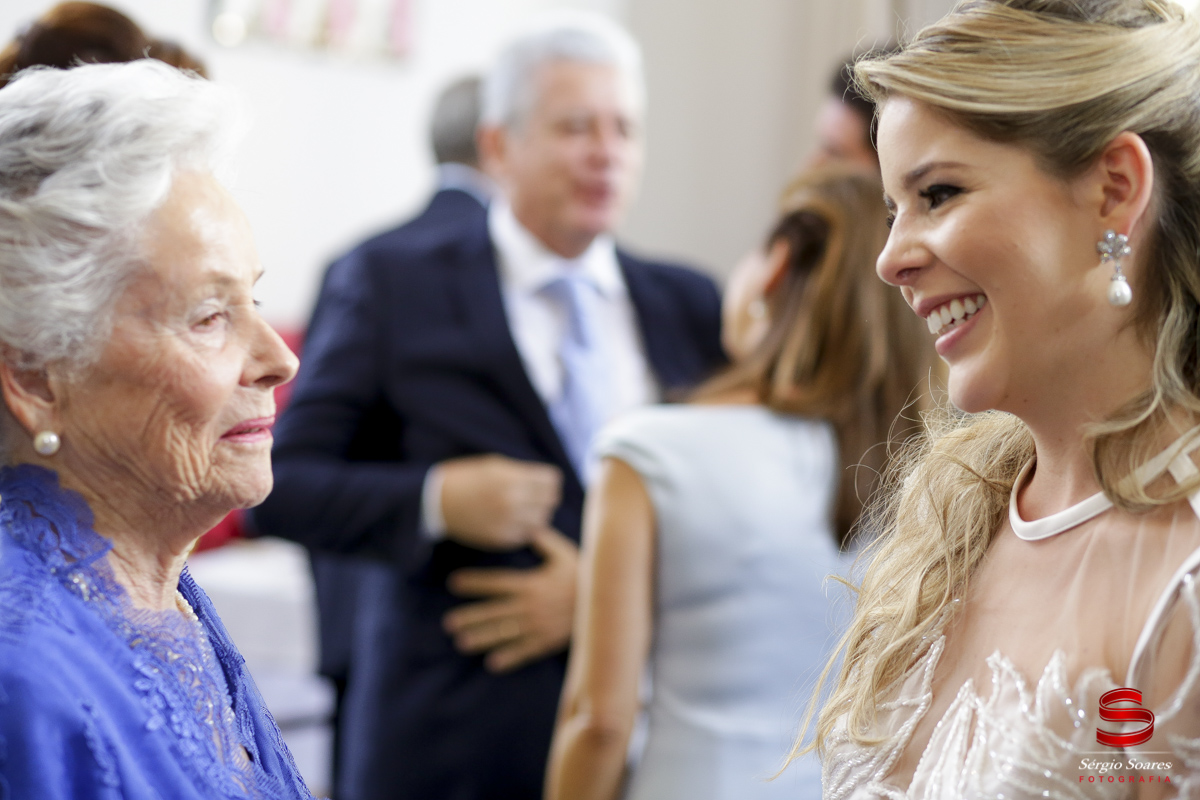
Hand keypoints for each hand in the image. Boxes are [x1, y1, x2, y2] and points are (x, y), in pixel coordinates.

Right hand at [439, 454, 561, 550]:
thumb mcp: (494, 465)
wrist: (436, 501)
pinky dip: (525, 528)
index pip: (551, 480)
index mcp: (511, 477)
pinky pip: (526, 535)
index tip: (543, 481)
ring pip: (542, 520)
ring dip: (538, 513)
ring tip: (525, 509)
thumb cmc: (466, 478)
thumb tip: (548, 481)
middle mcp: (511, 500)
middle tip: (536, 495)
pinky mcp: (499, 539)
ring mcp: (506, 522)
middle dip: (546, 496)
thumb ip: (522, 473)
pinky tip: (514, 520)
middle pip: (550, 500)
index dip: (549, 479)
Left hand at [443, 527, 578, 672]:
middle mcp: (530, 606)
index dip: (475, 583)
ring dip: (482, 638)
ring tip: (461, 642)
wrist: (608, 603)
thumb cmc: (583, 576)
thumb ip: (544, 541)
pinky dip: (510, 658)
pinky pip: (526, 651)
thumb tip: (528, 525)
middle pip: (494, 612)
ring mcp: (538, 626)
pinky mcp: (548, 641)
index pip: (497, 583)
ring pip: (505, 633)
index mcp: (532, 584)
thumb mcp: (565, 554)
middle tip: (448, 623)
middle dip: (471, 616)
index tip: (454, 583)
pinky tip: (492, 664)